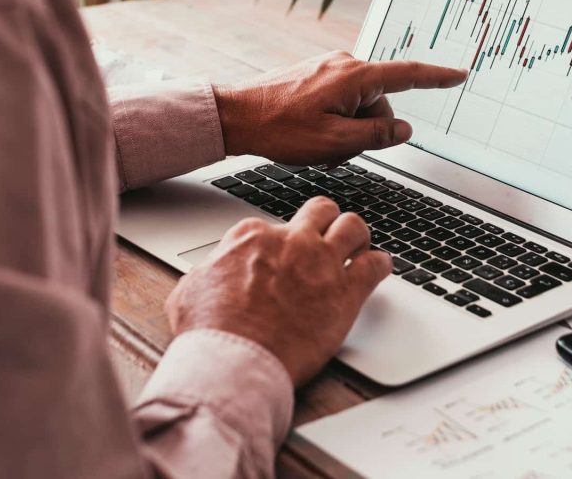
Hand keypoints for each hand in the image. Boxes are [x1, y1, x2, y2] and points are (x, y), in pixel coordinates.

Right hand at [164, 198, 390, 385]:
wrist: (234, 360)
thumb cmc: (209, 331)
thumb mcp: (190, 289)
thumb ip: (208, 272)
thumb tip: (210, 274)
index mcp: (252, 236)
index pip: (274, 225)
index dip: (279, 243)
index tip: (282, 258)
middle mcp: (291, 241)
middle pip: (320, 211)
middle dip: (325, 221)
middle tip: (327, 237)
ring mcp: (321, 262)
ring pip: (353, 226)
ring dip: (357, 236)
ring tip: (359, 247)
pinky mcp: (346, 292)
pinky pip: (376, 264)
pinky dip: (381, 265)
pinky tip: (378, 270)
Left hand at [213, 51, 466, 164]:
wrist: (236, 116)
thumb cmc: (279, 129)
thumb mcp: (334, 143)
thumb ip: (376, 135)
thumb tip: (403, 128)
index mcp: (355, 76)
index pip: (408, 73)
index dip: (438, 76)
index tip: (460, 73)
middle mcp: (345, 65)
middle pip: (380, 103)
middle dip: (367, 131)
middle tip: (335, 153)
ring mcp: (329, 69)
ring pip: (360, 106)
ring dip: (348, 131)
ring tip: (319, 148)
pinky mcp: (316, 76)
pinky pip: (342, 102)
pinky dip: (335, 123)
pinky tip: (312, 137)